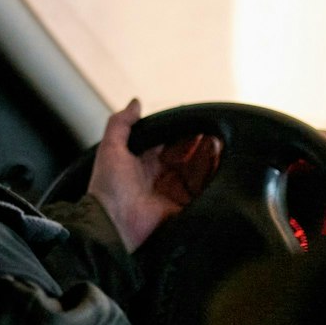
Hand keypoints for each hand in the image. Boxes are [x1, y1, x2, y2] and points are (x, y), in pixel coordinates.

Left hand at [86, 99, 222, 252]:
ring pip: (197, 172)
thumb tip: (135, 102)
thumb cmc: (106, 188)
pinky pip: (202, 192)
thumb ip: (121, 123)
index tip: (196, 124)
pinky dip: (212, 180)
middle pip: (186, 157)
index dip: (182, 134)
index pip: (169, 143)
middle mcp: (159, 176)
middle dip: (200, 144)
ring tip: (219, 146)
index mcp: (143, 162)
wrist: (111, 223)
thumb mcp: (110, 148)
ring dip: (209, 158)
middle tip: (213, 134)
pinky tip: (218, 165)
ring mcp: (172, 192)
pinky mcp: (182, 208)